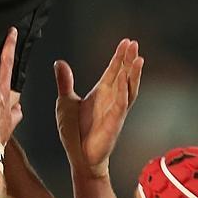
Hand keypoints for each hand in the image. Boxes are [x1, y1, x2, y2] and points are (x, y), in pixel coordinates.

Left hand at [55, 39, 142, 177]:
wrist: (79, 156)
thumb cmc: (74, 131)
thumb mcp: (65, 102)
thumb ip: (64, 82)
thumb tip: (59, 62)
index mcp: (100, 93)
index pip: (113, 70)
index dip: (119, 56)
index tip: (127, 41)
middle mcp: (110, 100)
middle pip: (123, 75)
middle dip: (129, 60)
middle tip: (135, 44)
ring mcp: (114, 111)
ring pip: (128, 89)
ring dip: (132, 74)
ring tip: (138, 59)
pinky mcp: (113, 124)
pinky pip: (120, 107)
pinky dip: (123, 94)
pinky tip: (124, 82)